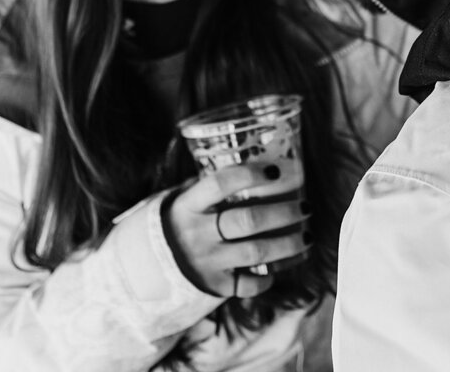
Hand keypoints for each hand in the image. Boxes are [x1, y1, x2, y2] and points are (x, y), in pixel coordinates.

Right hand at [165, 160, 310, 298]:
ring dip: (288, 243)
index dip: (249, 175)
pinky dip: (266, 278)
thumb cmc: (170, 225)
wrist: (141, 271)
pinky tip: (277, 269)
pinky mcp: (214, 286)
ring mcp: (207, 262)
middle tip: (305, 206)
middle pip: (248, 220)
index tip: (275, 170)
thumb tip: (248, 162)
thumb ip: (204, 187)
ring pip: (257, 252)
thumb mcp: (178, 201)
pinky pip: (248, 285)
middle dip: (283, 212)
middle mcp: (197, 234)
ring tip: (307, 235)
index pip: (220, 184)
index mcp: (187, 206)